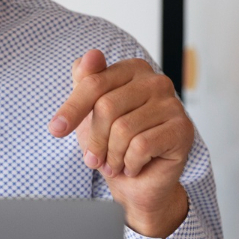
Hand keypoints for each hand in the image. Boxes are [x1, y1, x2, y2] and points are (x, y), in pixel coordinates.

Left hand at [48, 50, 191, 237]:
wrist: (139, 182)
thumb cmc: (113, 143)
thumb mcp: (90, 112)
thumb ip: (87, 81)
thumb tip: (90, 55)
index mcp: (133, 70)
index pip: (94, 83)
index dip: (72, 109)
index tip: (56, 130)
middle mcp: (156, 82)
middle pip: (107, 107)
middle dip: (95, 140)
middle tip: (94, 159)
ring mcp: (173, 104)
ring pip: (123, 130)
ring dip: (112, 156)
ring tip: (115, 163)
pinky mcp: (182, 130)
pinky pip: (141, 147)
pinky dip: (130, 163)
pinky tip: (133, 166)